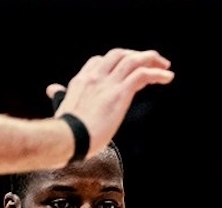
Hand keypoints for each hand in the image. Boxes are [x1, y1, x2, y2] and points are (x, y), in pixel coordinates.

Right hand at [46, 49, 173, 156]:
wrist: (67, 139)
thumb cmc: (64, 132)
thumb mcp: (62, 108)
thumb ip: (60, 96)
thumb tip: (53, 89)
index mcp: (81, 81)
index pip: (99, 61)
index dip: (114, 62)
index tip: (125, 69)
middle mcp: (95, 77)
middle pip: (118, 55)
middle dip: (136, 56)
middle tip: (150, 63)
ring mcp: (108, 84)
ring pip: (133, 60)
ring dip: (151, 60)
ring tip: (164, 66)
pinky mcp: (119, 93)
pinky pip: (142, 74)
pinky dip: (157, 73)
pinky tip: (168, 77)